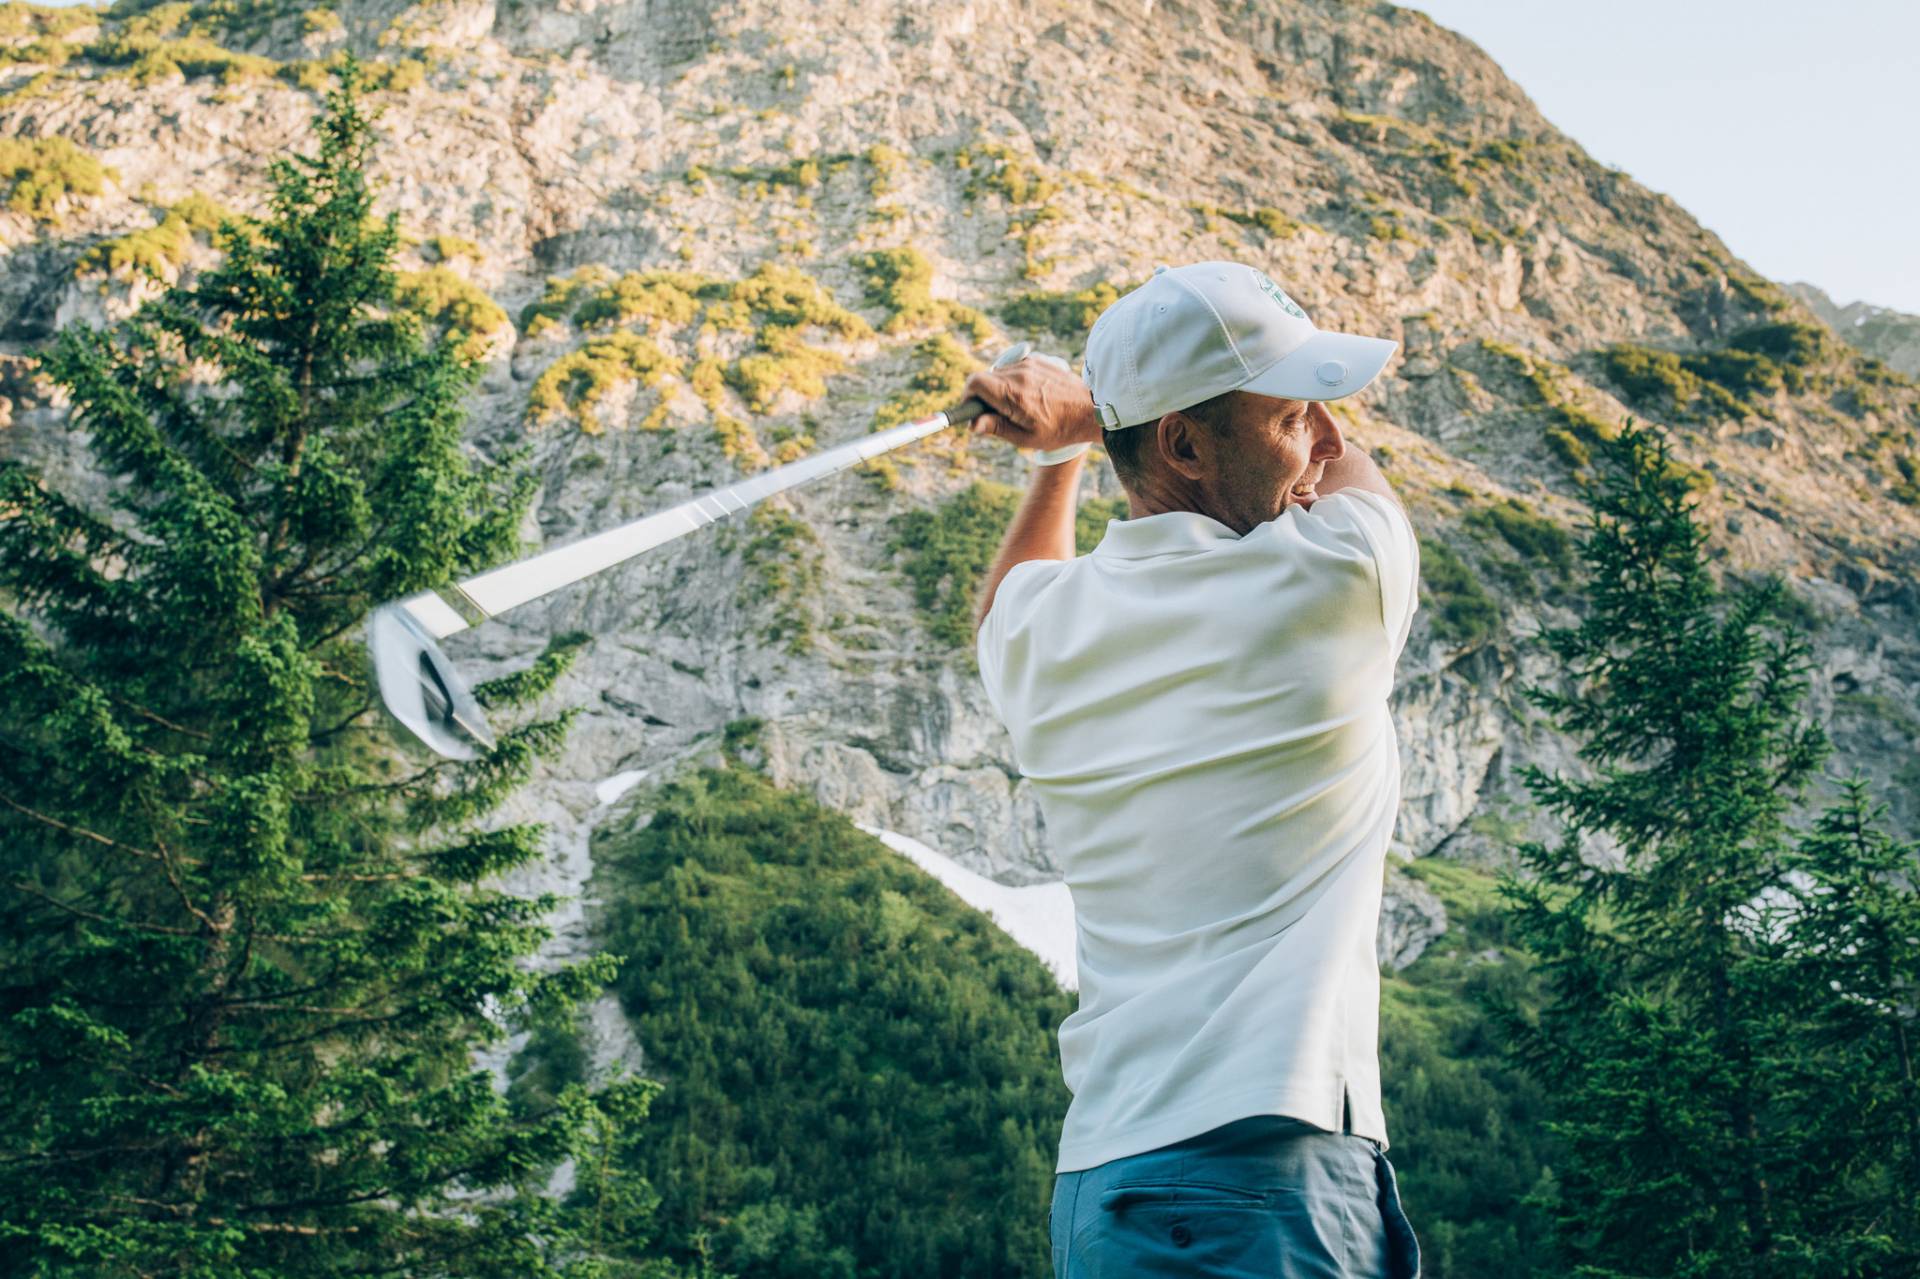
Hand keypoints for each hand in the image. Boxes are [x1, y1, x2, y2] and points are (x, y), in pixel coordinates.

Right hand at [963, 354, 1101, 452]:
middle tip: (997, 414)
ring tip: (1018, 406)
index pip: (974, 383)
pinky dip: (1013, 380)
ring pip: (999, 372)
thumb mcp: (1026, 437)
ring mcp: (1030, 364)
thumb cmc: (1060, 429)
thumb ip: (997, 428)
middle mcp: (1019, 374)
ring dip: (999, 388)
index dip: (967, 396)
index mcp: (1014, 394)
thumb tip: (973, 424)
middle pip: (985, 378)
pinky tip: (1029, 395)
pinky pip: (1014, 368)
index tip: (972, 411)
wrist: (1091, 411)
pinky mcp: (1037, 360)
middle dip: (983, 396)